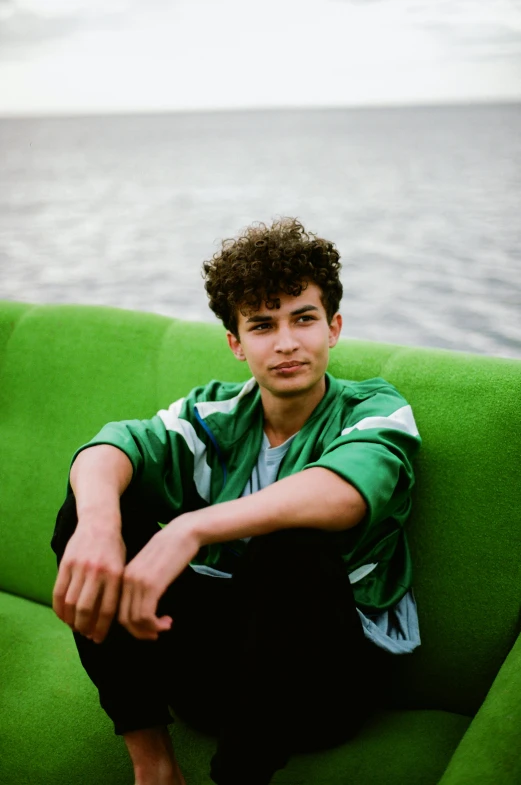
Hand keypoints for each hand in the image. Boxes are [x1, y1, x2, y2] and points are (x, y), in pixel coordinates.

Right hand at [52, 515, 125, 643]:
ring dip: (71, 620)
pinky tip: (63, 616)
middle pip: (86, 609)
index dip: (102, 628)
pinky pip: (58, 591)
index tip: (99, 638)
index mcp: (115, 574)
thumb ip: (116, 590)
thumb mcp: (122, 567)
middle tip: (86, 635)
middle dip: (85, 627)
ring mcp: (80, 567)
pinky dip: (59, 608)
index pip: (107, 609)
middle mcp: (97, 571)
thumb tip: (110, 620)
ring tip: (75, 627)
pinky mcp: (66, 563)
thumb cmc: (114, 548)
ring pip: (71, 602)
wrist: (99, 522)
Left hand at [118, 521, 199, 639]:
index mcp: (123, 576)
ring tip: (165, 626)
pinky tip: (168, 621)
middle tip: (155, 635)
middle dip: (139, 632)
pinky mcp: (151, 585)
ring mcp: (138, 582)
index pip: (119, 610)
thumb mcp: (149, 567)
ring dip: (150, 630)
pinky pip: (146, 616)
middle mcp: (126, 580)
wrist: (182, 533)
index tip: (148, 630)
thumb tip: (142, 608)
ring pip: (135, 620)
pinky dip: (156, 625)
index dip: (132, 626)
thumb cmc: (170, 549)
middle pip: (124, 619)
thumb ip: (141, 584)